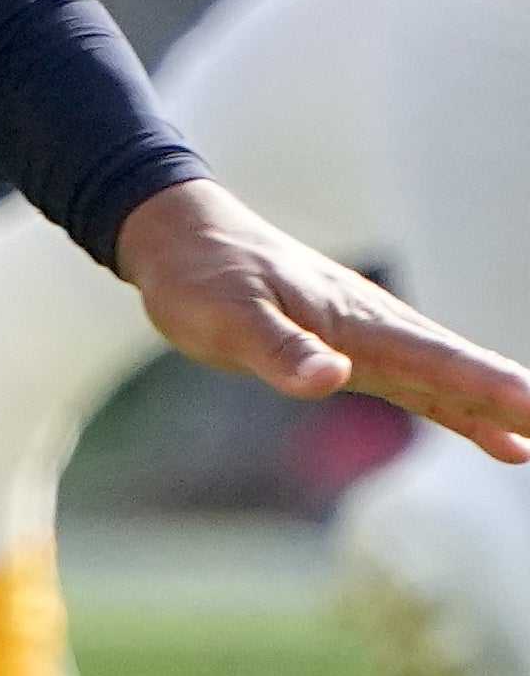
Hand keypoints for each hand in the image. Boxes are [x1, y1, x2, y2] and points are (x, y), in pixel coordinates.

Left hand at [121, 176, 529, 458]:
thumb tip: (331, 378)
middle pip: (461, 371)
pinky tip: (497, 437)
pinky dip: (461, 411)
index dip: (491, 388)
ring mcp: (369, 341)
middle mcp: (376, 330)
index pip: (439, 361)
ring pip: (447, 382)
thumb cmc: (200, 274)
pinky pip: (422, 388)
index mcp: (356, 321)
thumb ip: (278, 347)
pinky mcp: (353, 354)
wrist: (179, 238)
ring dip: (495, 411)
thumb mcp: (226, 315)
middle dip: (513, 401)